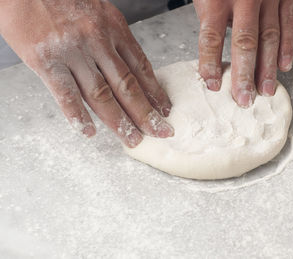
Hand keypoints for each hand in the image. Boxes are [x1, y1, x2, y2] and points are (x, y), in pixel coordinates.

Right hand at [0, 0, 173, 146]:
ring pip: (102, 94)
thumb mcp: (99, 13)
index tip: (165, 110)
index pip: (142, 68)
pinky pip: (65, 94)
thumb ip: (113, 42)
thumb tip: (127, 70)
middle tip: (161, 132)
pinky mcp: (46, 61)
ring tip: (133, 139)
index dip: (156, 92)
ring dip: (120, 121)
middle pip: (128, 86)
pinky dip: (77, 116)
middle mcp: (97, 41)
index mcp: (113, 28)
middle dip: (147, 113)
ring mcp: (72, 52)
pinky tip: (88, 131)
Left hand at [194, 0, 292, 106]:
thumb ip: (209, 19)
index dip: (211, 64)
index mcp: (216, 0)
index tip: (212, 85)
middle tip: (243, 99)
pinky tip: (284, 66)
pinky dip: (287, 46)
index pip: (212, 38)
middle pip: (245, 43)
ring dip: (268, 67)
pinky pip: (288, 22)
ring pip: (269, 37)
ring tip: (265, 91)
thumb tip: (210, 55)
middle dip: (244, 74)